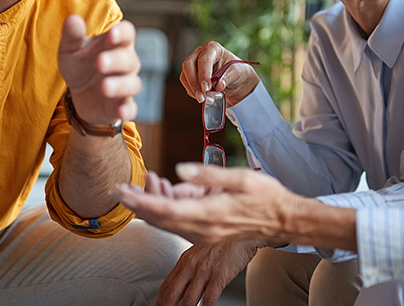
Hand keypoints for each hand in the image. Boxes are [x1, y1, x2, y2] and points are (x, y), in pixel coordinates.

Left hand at [58, 15, 140, 124]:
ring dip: (120, 85)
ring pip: (132, 84)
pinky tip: (120, 112)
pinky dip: (128, 110)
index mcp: (115, 44)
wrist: (80, 96)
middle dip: (116, 60)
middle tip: (99, 62)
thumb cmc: (80, 65)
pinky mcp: (122, 106)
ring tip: (103, 87)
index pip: (127, 33)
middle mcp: (125, 64)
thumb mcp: (71, 50)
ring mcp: (125, 85)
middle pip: (129, 59)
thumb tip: (72, 19)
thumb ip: (72, 35)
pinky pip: (131, 108)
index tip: (112, 33)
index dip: (122, 33)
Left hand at [113, 163, 295, 244]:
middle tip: (122, 187)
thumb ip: (208, 174)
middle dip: (137, 203)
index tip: (121, 190)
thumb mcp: (240, 178)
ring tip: (150, 180)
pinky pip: (178, 223)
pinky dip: (167, 208)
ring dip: (152, 204)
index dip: (139, 201)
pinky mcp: (206, 233)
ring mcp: (203, 234)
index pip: (164, 210)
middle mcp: (202, 229)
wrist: (282, 220)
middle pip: (159, 219)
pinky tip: (168, 190)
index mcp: (209, 213)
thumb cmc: (266, 197)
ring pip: (166, 222)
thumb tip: (179, 169)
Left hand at [156, 239, 264, 305]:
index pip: (166, 285)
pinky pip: (208, 300)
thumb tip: (182, 285)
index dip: (159, 301)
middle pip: (171, 294)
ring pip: (187, 300)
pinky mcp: (219, 276)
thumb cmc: (224, 241)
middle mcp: (191, 266)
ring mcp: (204, 271)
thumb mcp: (201, 250)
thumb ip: (190, 266)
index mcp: (185, 260)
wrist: (242, 230)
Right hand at [180, 41, 258, 105]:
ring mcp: (193, 64)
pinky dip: (194, 93)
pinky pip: (187, 84)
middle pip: (189, 65)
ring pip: (185, 76)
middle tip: (202, 98)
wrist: (234, 80)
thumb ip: (228, 77)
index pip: (204, 59)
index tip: (207, 88)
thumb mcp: (237, 73)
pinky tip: (206, 98)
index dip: (204, 74)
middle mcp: (199, 53)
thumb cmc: (235, 71)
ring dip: (194, 90)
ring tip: (209, 100)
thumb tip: (219, 85)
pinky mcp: (189, 75)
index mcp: (213, 48)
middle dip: (194, 84)